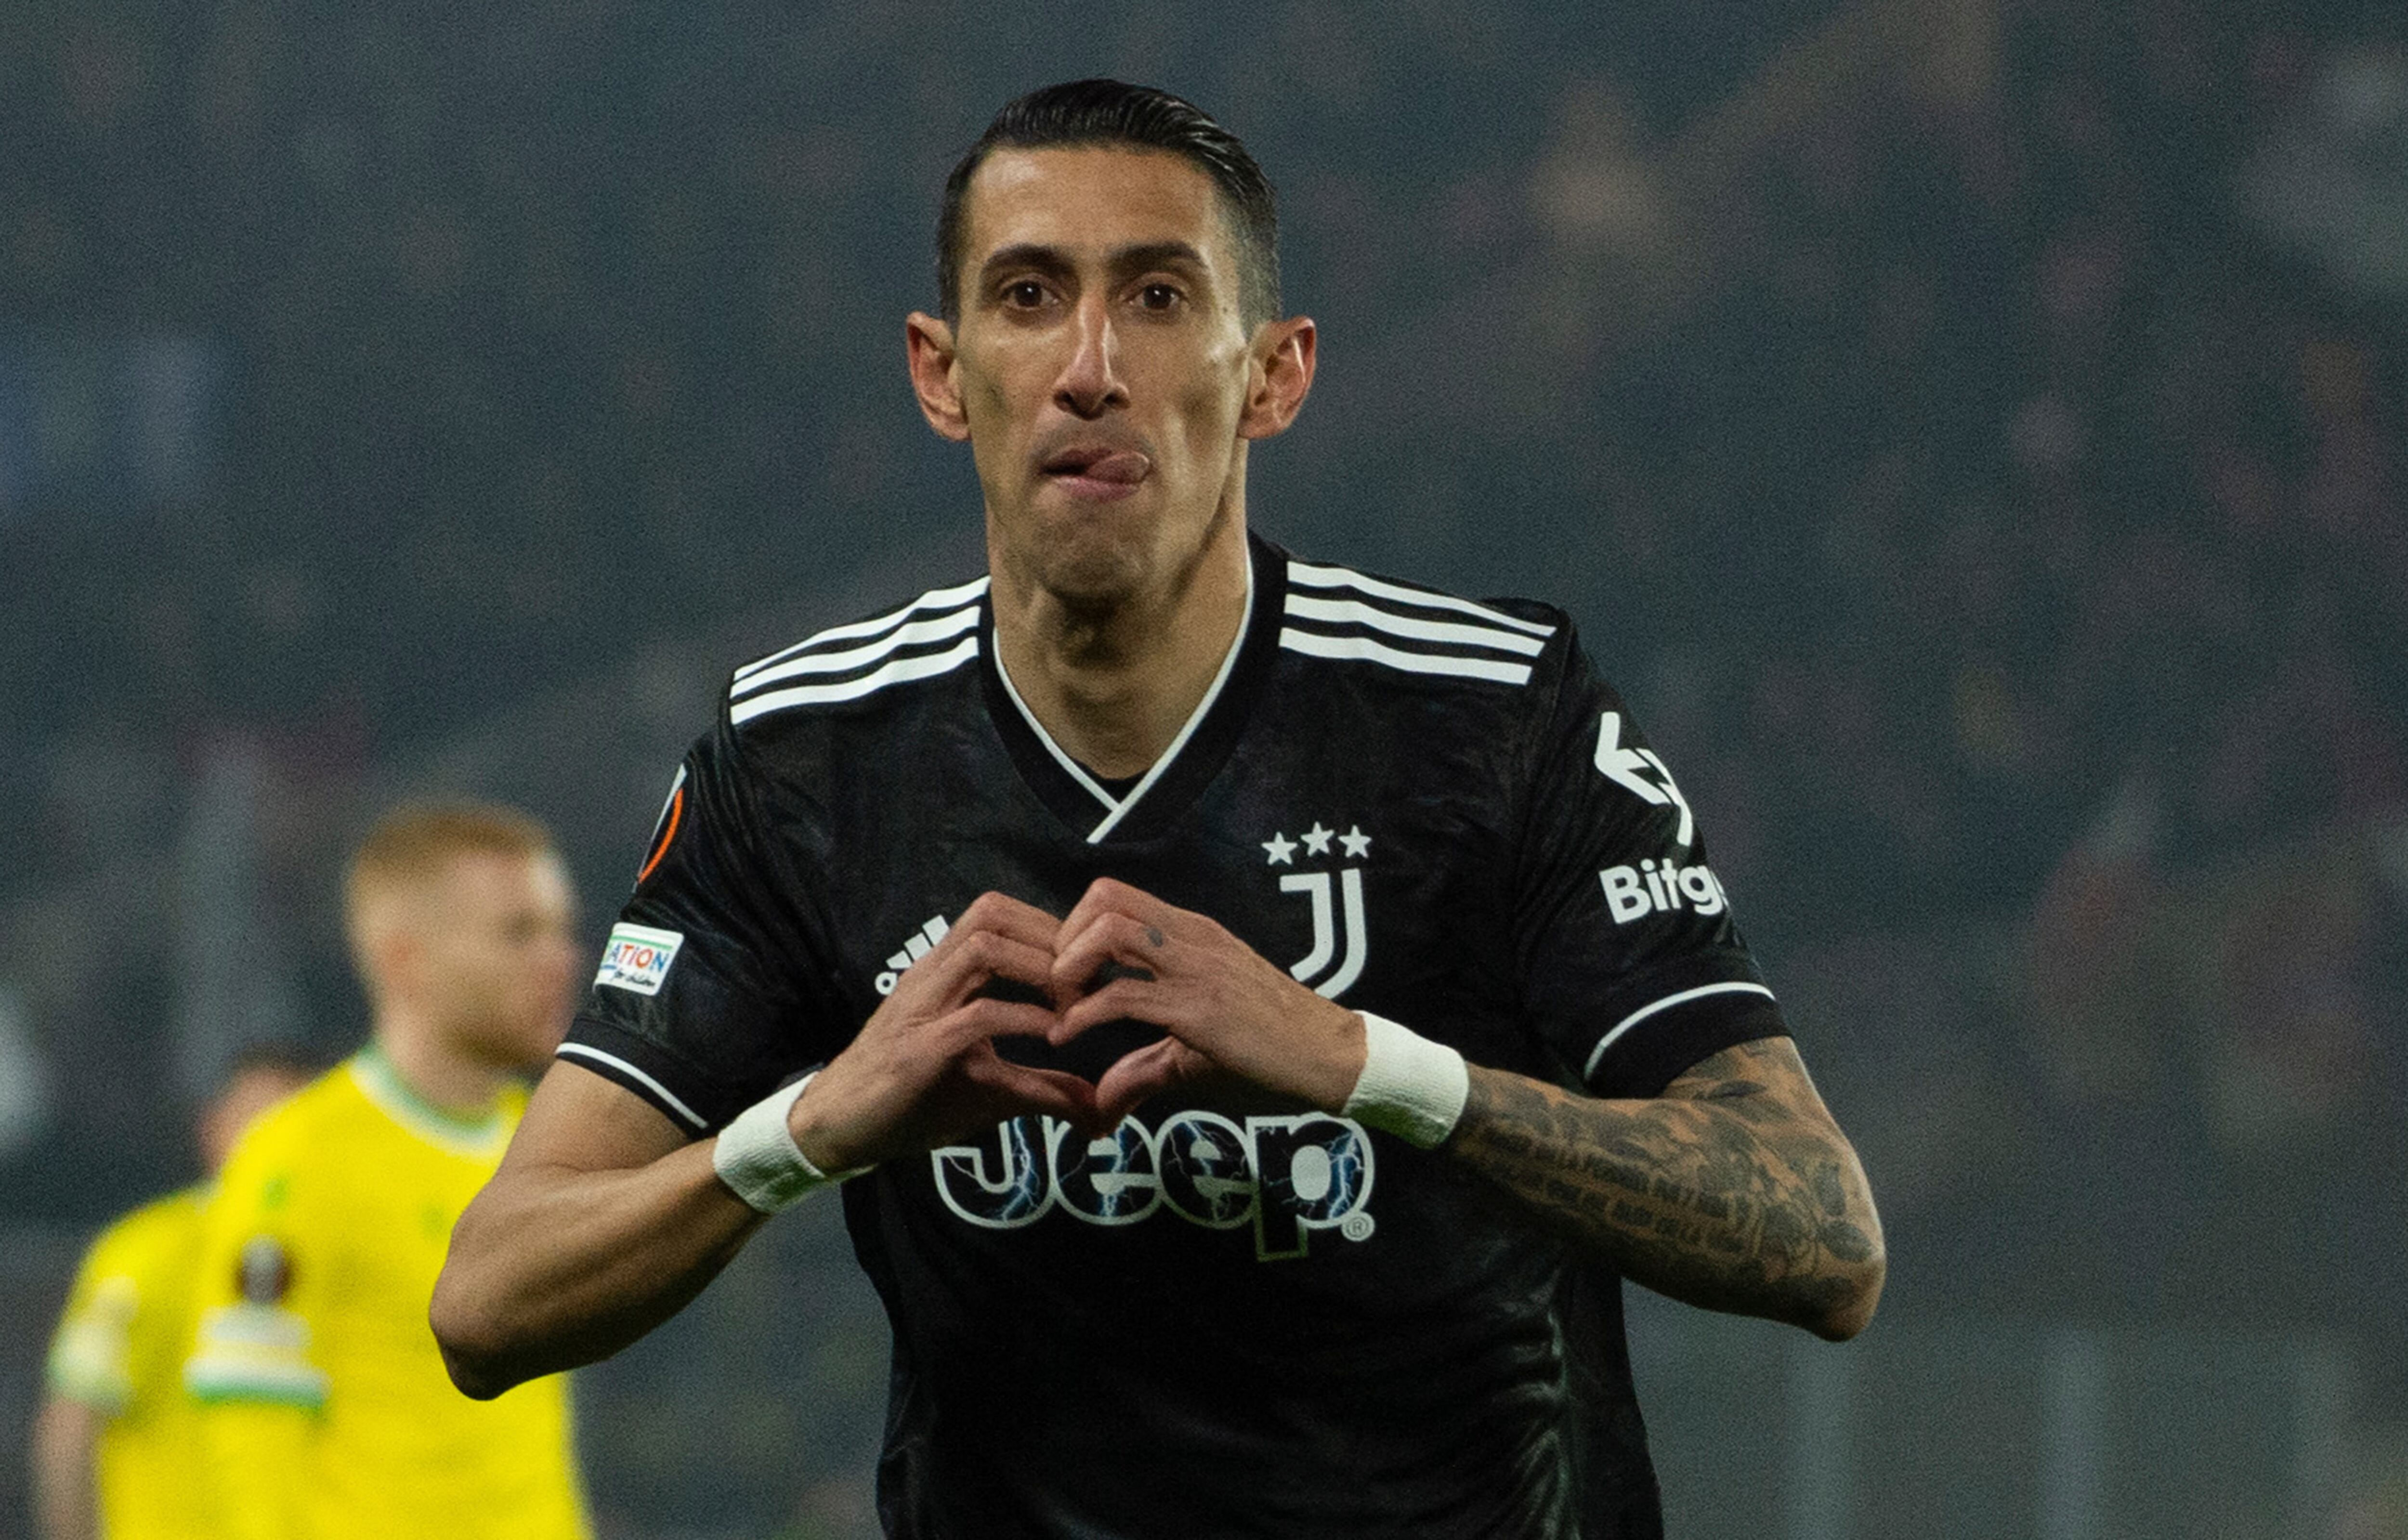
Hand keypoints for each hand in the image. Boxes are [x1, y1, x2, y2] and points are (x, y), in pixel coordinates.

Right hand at [789, 892, 1096, 1170]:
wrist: (838, 1128)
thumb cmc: (910, 1102)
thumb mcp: (987, 1088)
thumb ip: (1040, 1087)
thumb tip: (1097, 1108)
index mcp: (943, 972)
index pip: (995, 912)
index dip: (1048, 926)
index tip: (1088, 964)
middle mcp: (931, 976)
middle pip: (992, 913)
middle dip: (1051, 936)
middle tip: (1090, 976)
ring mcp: (921, 1008)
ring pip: (984, 947)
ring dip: (1039, 966)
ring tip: (1073, 1000)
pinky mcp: (920, 1050)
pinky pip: (977, 1015)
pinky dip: (1023, 1017)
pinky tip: (1053, 1035)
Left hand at [1049, 878, 1365, 1125]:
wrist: (1332, 1057)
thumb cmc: (1272, 1048)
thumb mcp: (1199, 1045)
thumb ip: (1145, 1065)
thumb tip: (1101, 1103)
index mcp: (1192, 934)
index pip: (1115, 897)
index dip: (1074, 929)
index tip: (1066, 979)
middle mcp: (1192, 939)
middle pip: (1105, 899)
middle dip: (1064, 939)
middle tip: (1058, 989)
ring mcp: (1197, 968)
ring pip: (1111, 931)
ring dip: (1070, 967)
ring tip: (1062, 1007)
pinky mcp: (1201, 1008)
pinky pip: (1126, 995)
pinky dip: (1083, 1013)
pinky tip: (1069, 1036)